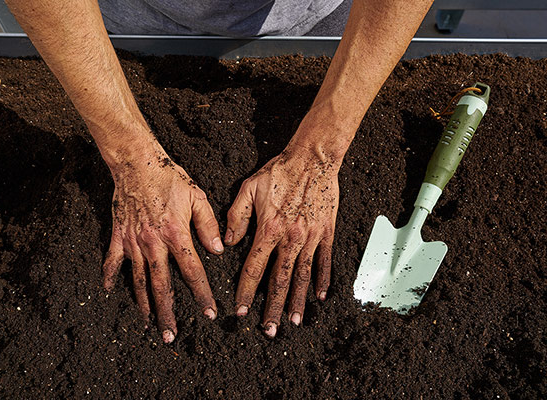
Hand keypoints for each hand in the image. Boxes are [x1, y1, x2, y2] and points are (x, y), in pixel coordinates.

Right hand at [102, 145, 223, 342]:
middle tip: (171, 334)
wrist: (137, 162)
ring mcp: (133, 241)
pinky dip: (109, 275)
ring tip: (148, 323)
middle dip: (167, 311)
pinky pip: (112, 260)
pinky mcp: (118, 234)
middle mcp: (153, 243)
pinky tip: (108, 290)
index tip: (208, 313)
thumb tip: (219, 250)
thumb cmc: (169, 178)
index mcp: (176, 234)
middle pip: (161, 285)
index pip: (192, 271)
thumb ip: (209, 225)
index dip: (201, 294)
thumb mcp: (197, 197)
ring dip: (143, 303)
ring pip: (138, 279)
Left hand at [225, 144, 339, 337]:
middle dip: (273, 308)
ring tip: (294, 322)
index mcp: (269, 229)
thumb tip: (227, 243)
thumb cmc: (279, 171)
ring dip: (298, 302)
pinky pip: (325, 261)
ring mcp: (311, 238)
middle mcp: (291, 239)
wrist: (312, 159)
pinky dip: (322, 280)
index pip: (254, 268)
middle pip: (280, 280)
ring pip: (303, 276)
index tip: (241, 311)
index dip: (246, 292)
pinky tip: (319, 296)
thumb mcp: (249, 188)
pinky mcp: (326, 233)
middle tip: (269, 330)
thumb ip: (236, 216)